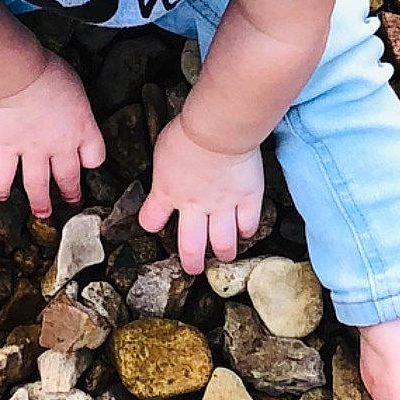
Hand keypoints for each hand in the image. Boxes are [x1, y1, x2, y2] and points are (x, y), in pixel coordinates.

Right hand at [0, 52, 105, 217]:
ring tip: (43, 212)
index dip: (91, 162)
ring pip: (38, 185)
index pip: (95, 156)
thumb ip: (74, 105)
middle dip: (71, 191)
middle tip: (72, 201)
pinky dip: (1, 188)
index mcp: (82, 128)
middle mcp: (60, 145)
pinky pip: (3, 175)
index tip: (87, 165)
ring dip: (41, 201)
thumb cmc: (47, 71)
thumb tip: (70, 107)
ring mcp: (32, 150)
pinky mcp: (5, 148)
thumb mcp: (75, 86)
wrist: (17, 73)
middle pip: (69, 176)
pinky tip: (1, 196)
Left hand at [139, 113, 264, 274]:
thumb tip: (169, 170)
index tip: (153, 225)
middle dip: (191, 262)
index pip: (151, 219)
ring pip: (222, 243)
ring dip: (223, 252)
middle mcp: (193, 206)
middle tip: (193, 268)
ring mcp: (222, 206)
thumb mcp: (164, 150)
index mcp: (167, 191)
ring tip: (225, 256)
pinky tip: (245, 231)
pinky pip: (248, 225)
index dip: (151, 223)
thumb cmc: (189, 131)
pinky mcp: (247, 199)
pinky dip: (246, 231)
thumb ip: (167, 170)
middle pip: (190, 247)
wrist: (219, 130)